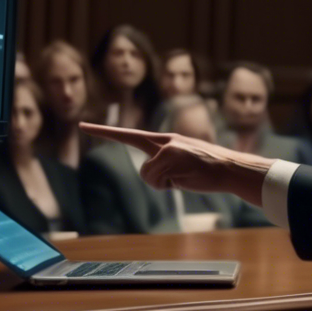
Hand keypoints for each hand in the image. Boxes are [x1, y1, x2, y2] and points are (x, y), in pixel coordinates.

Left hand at [79, 123, 274, 205]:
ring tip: (182, 179)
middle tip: (80, 124)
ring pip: (146, 173)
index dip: (107, 132)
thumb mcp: (185, 162)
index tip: (84, 126)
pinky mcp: (169, 158)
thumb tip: (150, 174)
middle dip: (104, 131)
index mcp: (168, 140)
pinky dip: (167, 185)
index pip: (132, 135)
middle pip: (132, 141)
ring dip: (161, 182)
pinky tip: (184, 181)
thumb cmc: (210, 170)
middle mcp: (165, 140)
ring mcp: (166, 149)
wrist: (230, 169)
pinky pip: (155, 180)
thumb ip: (165, 163)